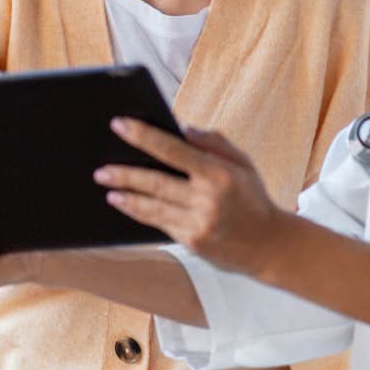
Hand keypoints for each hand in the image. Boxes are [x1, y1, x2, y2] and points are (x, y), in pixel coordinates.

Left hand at [95, 119, 283, 273]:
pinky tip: (123, 203)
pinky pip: (157, 223)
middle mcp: (207, 199)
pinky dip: (138, 212)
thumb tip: (181, 129)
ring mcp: (198, 223)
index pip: (173, 149)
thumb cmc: (252, 197)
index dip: (144, 135)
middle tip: (100, 168)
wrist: (268, 245)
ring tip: (106, 184)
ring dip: (125, 195)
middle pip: (155, 182)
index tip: (119, 124)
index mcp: (219, 173)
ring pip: (151, 206)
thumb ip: (214, 142)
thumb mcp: (243, 163)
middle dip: (124, 173)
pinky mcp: (191, 241)